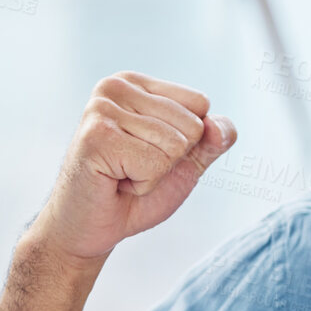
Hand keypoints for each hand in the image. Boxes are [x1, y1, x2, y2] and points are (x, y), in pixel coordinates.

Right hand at [25, 71, 236, 266]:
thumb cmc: (134, 191)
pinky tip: (115, 180)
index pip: (200, 103)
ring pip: (174, 145)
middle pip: (192, 125)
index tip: (150, 152)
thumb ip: (212, 140)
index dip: (187, 141)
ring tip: (123, 173)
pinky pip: (154, 163)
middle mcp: (115, 87)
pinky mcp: (96, 136)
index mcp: (137, 84)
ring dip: (154, 173)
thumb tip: (219, 126)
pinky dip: (142, 183)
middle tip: (133, 166)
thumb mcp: (185, 161)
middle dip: (171, 159)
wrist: (91, 226)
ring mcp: (102, 109)